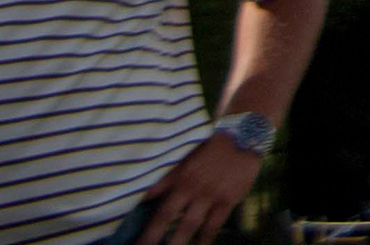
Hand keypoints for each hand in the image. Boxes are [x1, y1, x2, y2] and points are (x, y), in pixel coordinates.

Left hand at [131, 134, 262, 244]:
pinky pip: (214, 226)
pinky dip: (205, 240)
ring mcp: (209, 195)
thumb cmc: (211, 145)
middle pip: (165, 216)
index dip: (136, 207)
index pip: (150, 195)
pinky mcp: (228, 200)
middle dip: (151, 237)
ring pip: (188, 225)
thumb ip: (168, 173)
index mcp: (177, 173)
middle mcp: (190, 186)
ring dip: (176, 243)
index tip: (124, 229)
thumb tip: (145, 193)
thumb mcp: (187, 154)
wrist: (244, 136)